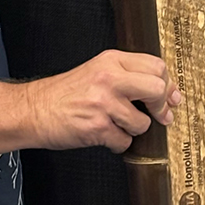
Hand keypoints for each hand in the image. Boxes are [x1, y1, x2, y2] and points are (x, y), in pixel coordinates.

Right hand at [24, 50, 179, 153]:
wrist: (33, 110)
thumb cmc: (65, 94)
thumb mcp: (97, 71)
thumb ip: (128, 76)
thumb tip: (166, 91)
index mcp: (111, 61)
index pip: (156, 66)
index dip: (168, 85)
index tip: (170, 98)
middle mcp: (109, 78)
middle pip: (156, 88)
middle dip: (161, 107)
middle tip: (159, 116)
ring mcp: (103, 103)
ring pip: (142, 122)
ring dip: (133, 129)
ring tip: (116, 124)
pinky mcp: (97, 127)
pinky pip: (124, 142)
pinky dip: (118, 143)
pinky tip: (105, 135)